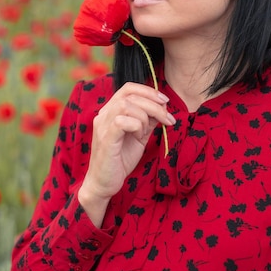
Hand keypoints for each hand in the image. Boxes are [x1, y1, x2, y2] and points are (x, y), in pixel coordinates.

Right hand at [78, 82, 175, 226]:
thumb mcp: (139, 136)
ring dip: (145, 116)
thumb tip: (163, 107)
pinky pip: (121, 121)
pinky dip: (136, 126)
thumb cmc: (120, 159)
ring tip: (147, 132)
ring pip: (126, 105)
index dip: (149, 91)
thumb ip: (148, 120)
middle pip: (131, 95)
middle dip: (154, 105)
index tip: (165, 101)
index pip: (128, 88)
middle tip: (167, 119)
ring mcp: (102, 126)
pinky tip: (139, 136)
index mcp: (111, 111)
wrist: (105, 183)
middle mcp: (104, 114)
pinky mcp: (105, 138)